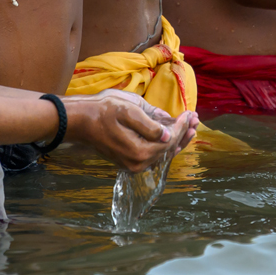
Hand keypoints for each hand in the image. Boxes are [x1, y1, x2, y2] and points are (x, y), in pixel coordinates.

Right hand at [65, 91, 195, 170]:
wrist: (80, 121)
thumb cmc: (102, 111)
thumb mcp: (128, 110)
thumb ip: (150, 124)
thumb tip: (168, 135)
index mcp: (139, 151)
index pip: (170, 139)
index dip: (182, 125)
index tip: (190, 112)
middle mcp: (138, 163)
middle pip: (169, 148)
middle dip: (183, 133)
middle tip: (196, 120)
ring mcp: (133, 164)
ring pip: (162, 153)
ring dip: (177, 139)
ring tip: (189, 127)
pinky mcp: (129, 161)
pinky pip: (153, 154)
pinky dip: (164, 144)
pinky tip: (171, 135)